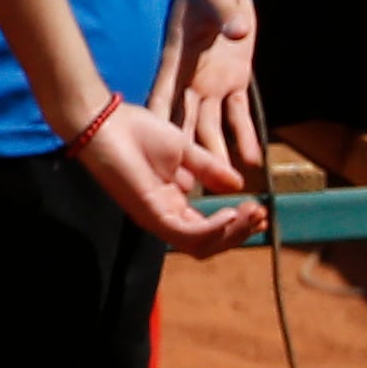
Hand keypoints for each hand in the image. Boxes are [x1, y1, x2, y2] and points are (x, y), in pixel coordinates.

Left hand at [73, 100, 266, 256]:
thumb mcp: (185, 150)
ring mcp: (157, 219)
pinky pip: (188, 235)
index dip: (238, 224)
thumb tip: (237, 185)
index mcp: (171, 204)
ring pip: (202, 245)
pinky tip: (231, 212)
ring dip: (232, 233)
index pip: (210, 228)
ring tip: (251, 214)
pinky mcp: (151, 215)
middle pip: (210, 243)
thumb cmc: (135, 130)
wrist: (104, 121)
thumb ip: (210, 169)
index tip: (262, 211)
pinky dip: (214, 228)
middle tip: (262, 215)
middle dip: (241, 232)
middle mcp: (165, 217)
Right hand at [148, 0, 261, 174]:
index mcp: (178, 61)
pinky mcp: (233, 81)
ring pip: (211, 125)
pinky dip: (245, 134)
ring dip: (216, 152)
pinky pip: (239, 112)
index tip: (146, 150)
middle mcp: (191, 78)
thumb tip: (237, 30)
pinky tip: (253, 159)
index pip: (162, 95)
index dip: (156, 121)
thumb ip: (226, 15)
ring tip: (224, 181)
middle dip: (187, 152)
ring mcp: (211, 83)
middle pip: (186, 120)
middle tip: (187, 183)